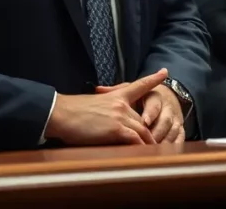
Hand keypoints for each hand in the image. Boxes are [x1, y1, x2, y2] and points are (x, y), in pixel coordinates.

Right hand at [46, 69, 167, 145]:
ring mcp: (120, 116)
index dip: (153, 78)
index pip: (140, 85)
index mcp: (117, 96)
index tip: (165, 72)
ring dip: (149, 142)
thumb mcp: (95, 103)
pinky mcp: (115, 129)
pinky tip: (144, 153)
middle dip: (151, 131)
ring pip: (143, 129)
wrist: (60, 113)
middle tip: (160, 140)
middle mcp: (122, 104)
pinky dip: (141, 147)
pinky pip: (134, 139)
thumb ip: (108, 107)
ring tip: (157, 151)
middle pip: (144, 118)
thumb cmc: (72, 111)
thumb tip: (111, 119)